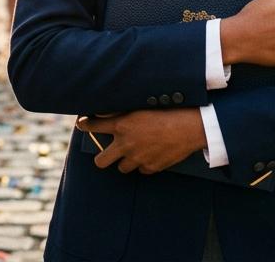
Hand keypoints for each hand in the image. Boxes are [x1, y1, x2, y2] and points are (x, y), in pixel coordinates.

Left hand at [78, 109, 205, 174]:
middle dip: (101, 158)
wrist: (192, 126)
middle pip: (101, 161)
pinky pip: (142, 170)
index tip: (82, 124)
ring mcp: (138, 158)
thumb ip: (126, 110)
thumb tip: (110, 111)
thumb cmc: (170, 109)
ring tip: (137, 151)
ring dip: (127, 160)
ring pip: (122, 168)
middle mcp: (126, 144)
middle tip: (107, 153)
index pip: (93, 126)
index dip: (85, 125)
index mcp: (122, 124)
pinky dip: (145, 164)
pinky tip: (153, 153)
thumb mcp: (143, 104)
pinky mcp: (151, 168)